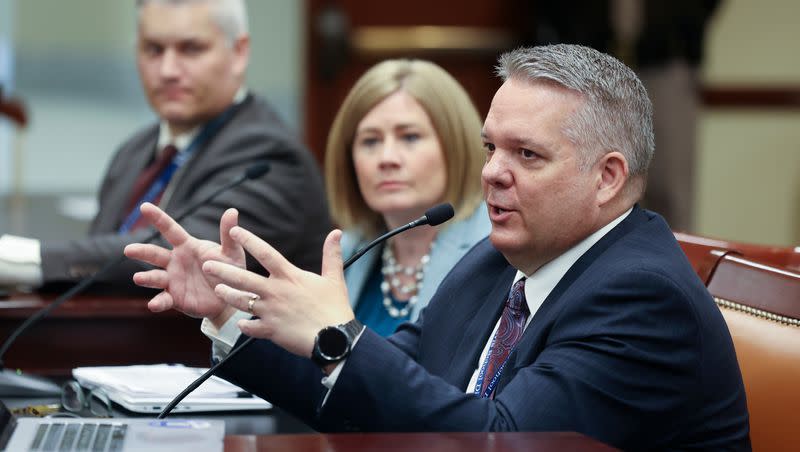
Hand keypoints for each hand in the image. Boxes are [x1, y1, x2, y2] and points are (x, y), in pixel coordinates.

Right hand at [123, 202, 245, 322]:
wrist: (231, 298)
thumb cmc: (231, 270)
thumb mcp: (232, 252)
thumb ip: (229, 234)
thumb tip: (232, 211)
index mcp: (187, 246)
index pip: (171, 229)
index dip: (158, 218)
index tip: (144, 206)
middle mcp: (175, 262)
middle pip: (155, 254)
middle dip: (142, 252)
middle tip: (129, 249)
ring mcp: (173, 280)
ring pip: (155, 277)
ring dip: (146, 278)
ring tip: (138, 278)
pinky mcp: (175, 298)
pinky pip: (163, 300)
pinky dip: (158, 302)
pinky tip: (153, 305)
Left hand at [202, 227, 352, 357]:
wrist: (334, 338)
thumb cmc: (335, 307)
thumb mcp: (334, 278)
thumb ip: (331, 254)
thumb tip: (337, 232)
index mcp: (289, 276)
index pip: (265, 253)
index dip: (249, 240)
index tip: (234, 231)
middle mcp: (276, 292)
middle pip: (243, 278)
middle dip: (223, 270)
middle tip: (205, 264)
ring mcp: (271, 312)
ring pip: (242, 302)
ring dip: (228, 296)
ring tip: (217, 291)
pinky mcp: (271, 331)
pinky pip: (251, 328)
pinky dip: (244, 326)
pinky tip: (240, 323)